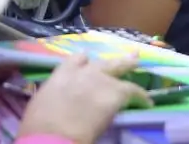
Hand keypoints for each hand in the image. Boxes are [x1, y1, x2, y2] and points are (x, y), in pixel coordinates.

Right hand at [17, 55, 149, 142]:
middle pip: (102, 61)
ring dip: (129, 67)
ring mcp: (99, 80)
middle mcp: (82, 72)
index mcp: (61, 73)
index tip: (89, 64)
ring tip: (138, 65)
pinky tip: (147, 101)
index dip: (84, 61)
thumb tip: (62, 98)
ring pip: (119, 68)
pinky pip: (133, 90)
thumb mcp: (44, 100)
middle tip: (128, 56)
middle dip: (114, 60)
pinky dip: (141, 95)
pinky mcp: (114, 93)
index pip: (77, 59)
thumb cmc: (41, 122)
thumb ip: (57, 93)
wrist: (55, 133)